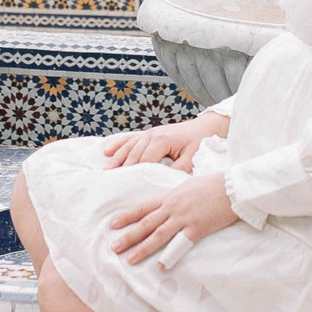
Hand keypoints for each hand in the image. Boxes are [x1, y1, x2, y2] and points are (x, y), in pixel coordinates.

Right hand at [101, 114, 223, 172]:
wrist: (204, 127)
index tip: (127, 184)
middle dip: (122, 167)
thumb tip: (165, 179)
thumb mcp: (193, 158)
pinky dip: (118, 144)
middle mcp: (152, 135)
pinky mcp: (149, 133)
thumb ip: (179, 169)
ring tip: (106, 169)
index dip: (136, 172)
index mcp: (163, 140)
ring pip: (129, 146)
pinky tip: (107, 150)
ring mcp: (149, 133)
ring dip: (117, 157)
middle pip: (133, 153)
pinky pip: (130, 138)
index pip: (145, 159)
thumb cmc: (200, 142)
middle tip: (111, 181)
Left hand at [109, 170, 238, 267]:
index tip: (112, 223)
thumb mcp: (189, 186)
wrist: (232, 187)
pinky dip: (169, 255)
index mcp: (170, 197)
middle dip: (128, 235)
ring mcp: (184, 218)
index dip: (127, 216)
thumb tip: (169, 201)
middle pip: (146, 223)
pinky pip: (179, 244)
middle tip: (113, 246)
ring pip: (158, 234)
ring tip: (129, 259)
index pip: (143, 207)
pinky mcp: (197, 228)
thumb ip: (177, 196)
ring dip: (142, 247)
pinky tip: (160, 265)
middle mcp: (173, 207)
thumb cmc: (214, 184)